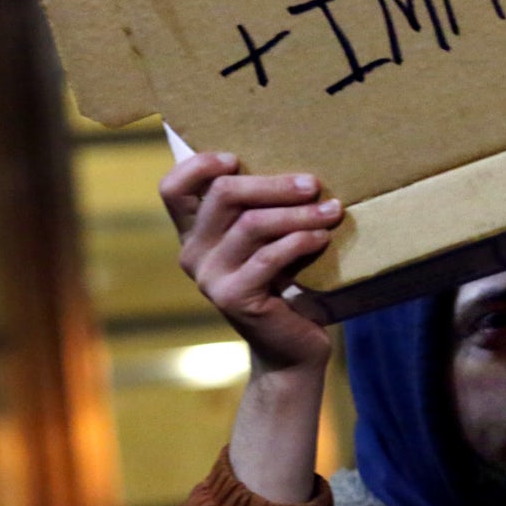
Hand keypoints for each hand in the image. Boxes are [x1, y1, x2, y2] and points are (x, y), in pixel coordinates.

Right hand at [160, 152, 344, 372]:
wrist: (291, 348)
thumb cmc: (286, 282)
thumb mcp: (268, 240)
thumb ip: (263, 208)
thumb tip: (298, 166)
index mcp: (195, 233)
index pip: (173, 189)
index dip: (199, 166)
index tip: (237, 157)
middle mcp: (193, 253)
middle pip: (223, 195)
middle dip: (273, 184)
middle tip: (312, 184)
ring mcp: (210, 278)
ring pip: (252, 224)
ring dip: (298, 213)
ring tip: (332, 210)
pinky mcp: (233, 298)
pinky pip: (269, 257)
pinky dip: (300, 241)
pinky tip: (323, 237)